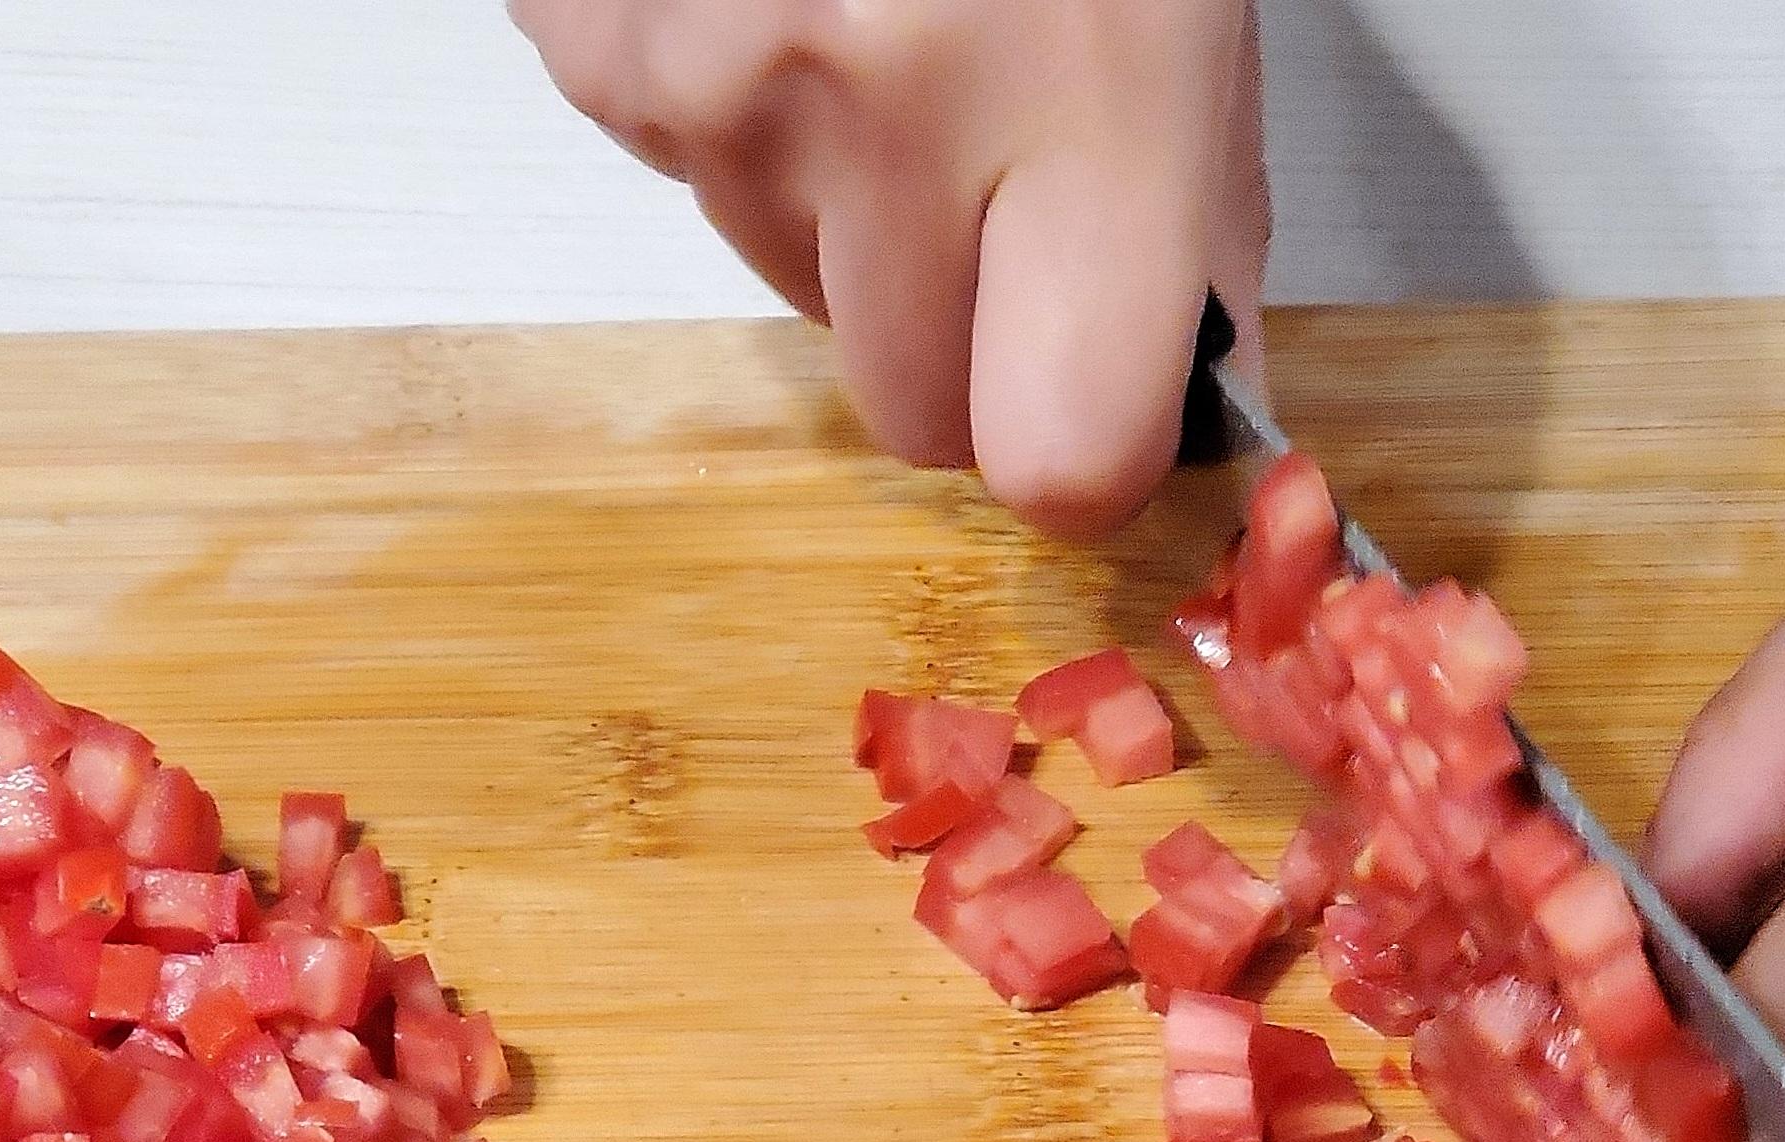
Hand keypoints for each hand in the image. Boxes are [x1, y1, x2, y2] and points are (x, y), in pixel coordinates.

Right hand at [513, 0, 1269, 539]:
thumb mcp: (1185, 4)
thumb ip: (1185, 219)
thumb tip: (1172, 401)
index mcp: (1081, 96)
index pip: (1059, 453)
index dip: (1079, 446)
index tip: (1095, 394)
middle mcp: (881, 103)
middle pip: (913, 412)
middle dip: (960, 334)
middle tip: (993, 178)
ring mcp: (712, 79)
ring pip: (789, 287)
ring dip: (840, 201)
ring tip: (885, 17)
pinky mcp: (599, 49)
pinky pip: (683, 172)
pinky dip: (732, 106)